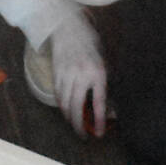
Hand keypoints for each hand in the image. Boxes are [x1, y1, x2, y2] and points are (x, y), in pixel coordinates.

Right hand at [48, 19, 107, 137]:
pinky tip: (66, 111)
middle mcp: (81, 75)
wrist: (69, 28)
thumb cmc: (90, 45)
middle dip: (79, 125)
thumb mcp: (104, 62)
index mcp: (98, 72)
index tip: (98, 134)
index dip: (98, 120)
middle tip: (83, 136)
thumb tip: (109, 108)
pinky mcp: (56, 73)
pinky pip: (58, 95)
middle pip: (77, 107)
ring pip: (65, 103)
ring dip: (69, 118)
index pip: (99, 102)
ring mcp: (67, 74)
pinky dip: (62, 106)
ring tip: (75, 126)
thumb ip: (104, 84)